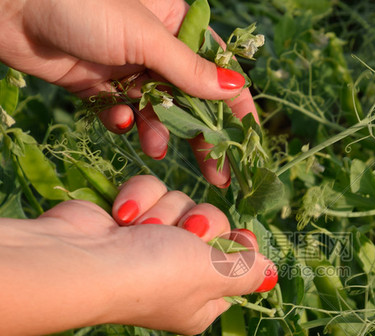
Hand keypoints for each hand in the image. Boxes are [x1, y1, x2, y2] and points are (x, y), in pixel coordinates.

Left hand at [0, 0, 256, 185]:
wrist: (9, 4)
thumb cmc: (81, 3)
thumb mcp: (144, 36)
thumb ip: (189, 70)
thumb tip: (235, 90)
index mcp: (175, 25)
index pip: (216, 70)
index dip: (235, 107)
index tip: (247, 141)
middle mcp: (156, 48)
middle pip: (190, 100)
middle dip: (202, 137)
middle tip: (217, 174)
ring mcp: (127, 69)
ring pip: (157, 112)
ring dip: (159, 133)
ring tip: (155, 149)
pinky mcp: (99, 86)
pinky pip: (123, 113)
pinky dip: (124, 121)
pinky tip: (119, 120)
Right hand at [0, 176, 275, 335]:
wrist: (82, 259)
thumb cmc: (156, 274)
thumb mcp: (214, 275)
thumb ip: (247, 272)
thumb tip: (273, 275)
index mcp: (202, 300)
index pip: (237, 267)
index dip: (241, 248)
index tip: (240, 240)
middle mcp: (178, 274)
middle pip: (215, 226)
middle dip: (201, 223)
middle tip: (187, 235)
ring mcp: (151, 244)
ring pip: (184, 203)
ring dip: (166, 212)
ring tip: (143, 230)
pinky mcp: (128, 217)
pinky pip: (153, 191)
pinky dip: (139, 198)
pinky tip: (121, 216)